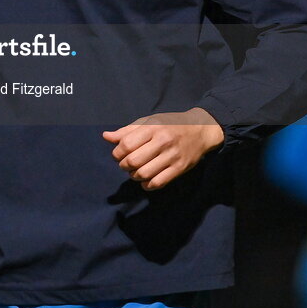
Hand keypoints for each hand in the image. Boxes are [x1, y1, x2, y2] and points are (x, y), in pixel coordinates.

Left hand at [102, 108, 224, 190]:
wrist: (200, 130)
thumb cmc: (170, 124)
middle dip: (124, 165)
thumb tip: (106, 137)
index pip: (126, 145)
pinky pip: (158, 183)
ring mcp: (172, 156)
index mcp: (152, 128)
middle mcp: (162, 142)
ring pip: (144, 174)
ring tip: (135, 172)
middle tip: (126, 164)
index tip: (118, 154)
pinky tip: (145, 181)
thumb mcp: (149, 121)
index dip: (117, 153)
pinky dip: (147, 185)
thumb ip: (127, 131)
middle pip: (133, 161)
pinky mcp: (180, 169)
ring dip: (134, 176)